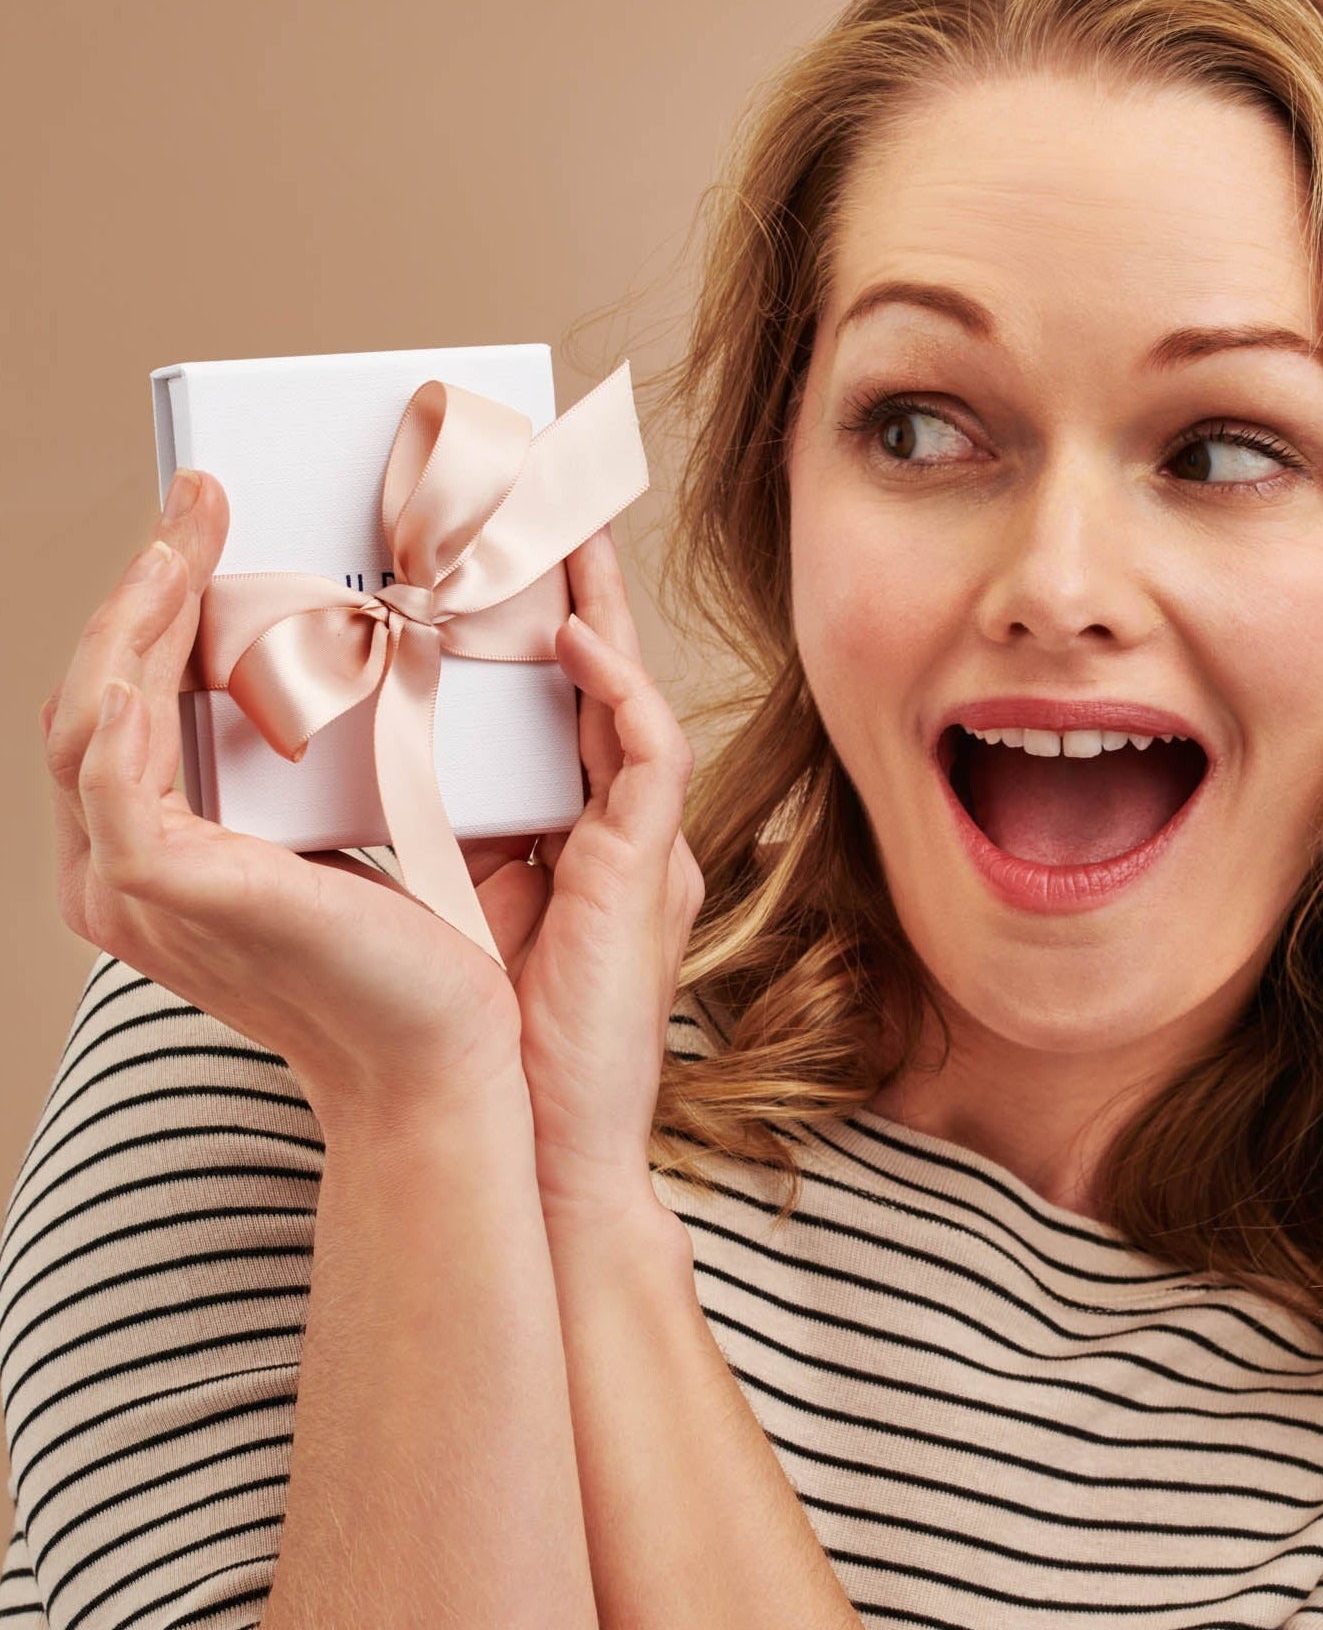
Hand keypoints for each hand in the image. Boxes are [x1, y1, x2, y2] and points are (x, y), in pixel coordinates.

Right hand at [42, 469, 536, 1134]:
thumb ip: (301, 766)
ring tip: (192, 524)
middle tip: (197, 498)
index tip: (204, 531)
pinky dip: (139, 679)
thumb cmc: (408, 951)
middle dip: (144, 588)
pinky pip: (120, 760)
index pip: (129, 714)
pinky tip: (177, 609)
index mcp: (157, 864)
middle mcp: (119, 876)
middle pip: (97, 698)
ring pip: (95, 711)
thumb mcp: (342, 833)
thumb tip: (323, 662)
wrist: (441, 1049)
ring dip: (140, 604)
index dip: (154, 615)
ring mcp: (127, 884)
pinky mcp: (162, 883)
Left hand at [483, 521, 705, 1227]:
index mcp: (571, 831)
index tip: (483, 547)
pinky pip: (652, 752)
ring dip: (598, 603)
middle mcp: (615, 824)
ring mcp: (640, 842)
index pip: (550, 700)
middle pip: (596, 675)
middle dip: (570, 582)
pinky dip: (617, 689)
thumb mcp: (446, 904)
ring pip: (631, 690)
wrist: (537, 1140)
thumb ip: (435, 829)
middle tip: (534, 490)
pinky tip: (572, 637)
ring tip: (560, 518)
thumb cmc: (488, 1039)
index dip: (526, 618)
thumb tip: (362, 758)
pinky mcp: (648, 868)